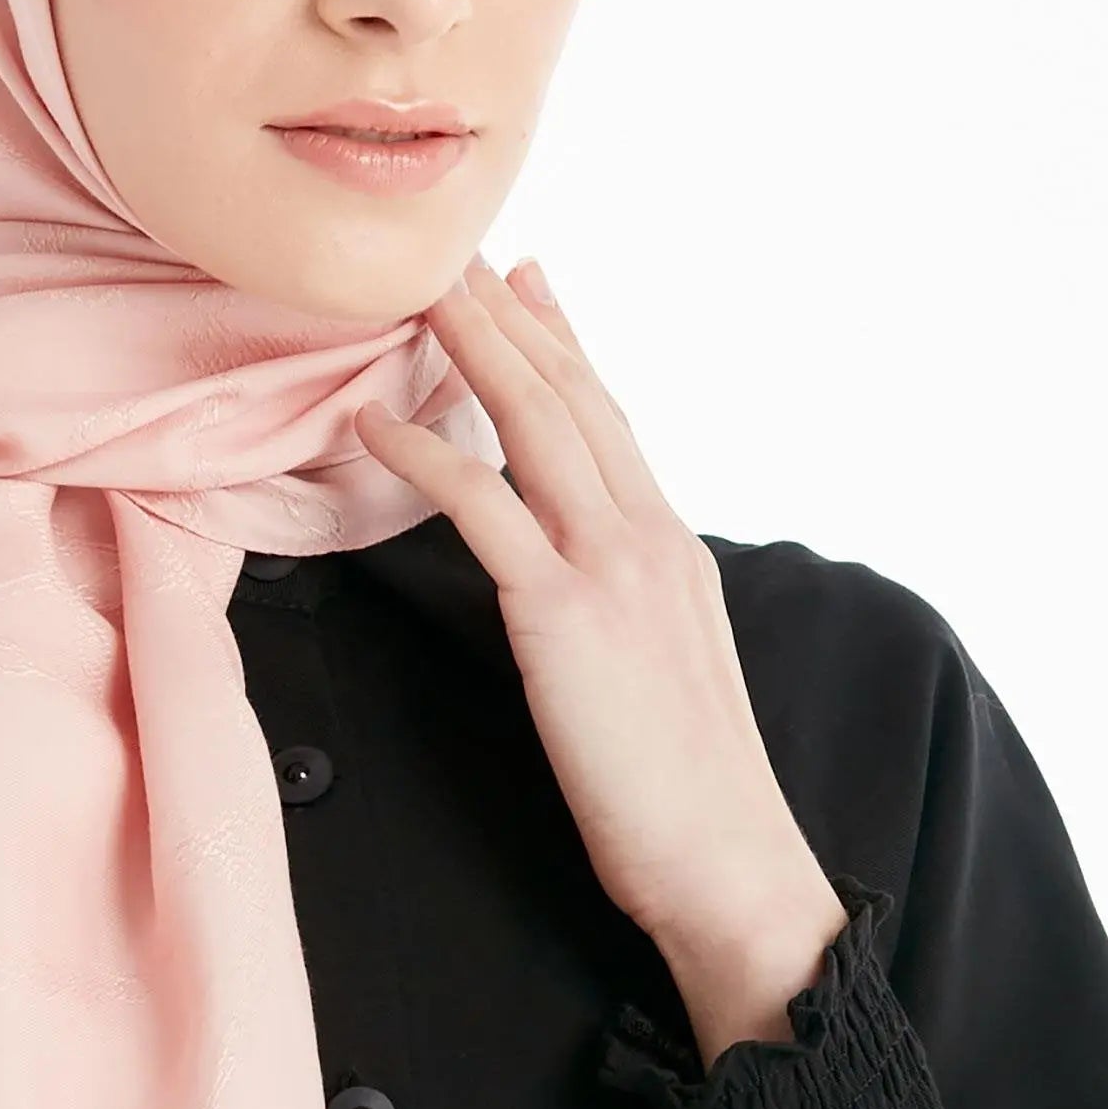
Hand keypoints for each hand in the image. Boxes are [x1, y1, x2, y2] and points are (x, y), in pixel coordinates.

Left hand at [354, 253, 848, 1060]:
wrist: (732, 864)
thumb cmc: (691, 796)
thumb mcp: (664, 673)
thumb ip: (630, 610)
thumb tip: (591, 584)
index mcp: (673, 548)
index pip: (611, 418)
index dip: (564, 340)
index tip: (528, 278)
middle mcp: (649, 536)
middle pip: (569, 395)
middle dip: (508, 313)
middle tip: (455, 243)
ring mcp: (611, 569)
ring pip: (533, 426)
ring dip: (468, 348)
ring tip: (412, 289)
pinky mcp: (566, 617)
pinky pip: (485, 511)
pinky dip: (427, 457)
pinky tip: (375, 425)